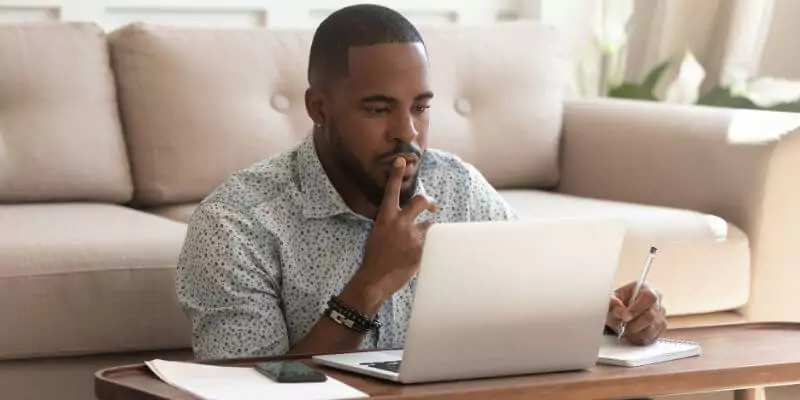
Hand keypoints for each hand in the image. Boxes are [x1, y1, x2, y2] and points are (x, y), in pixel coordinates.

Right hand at [340, 157, 436, 313]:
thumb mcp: (378, 234)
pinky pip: (433, 244)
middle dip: (429, 202)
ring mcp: (412, 236)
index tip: (401, 160)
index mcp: (386, 217)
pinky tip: (420, 258)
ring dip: (428, 233)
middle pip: (421, 201)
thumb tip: (402, 220)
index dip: (396, 174)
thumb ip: (391, 223)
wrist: (375, 279)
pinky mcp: (421, 249)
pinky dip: (430, 249)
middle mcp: (400, 222)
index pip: (391, 191)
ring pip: (430, 226)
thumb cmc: (374, 258)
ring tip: (420, 244)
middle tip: (432, 208)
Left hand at [607, 281, 666, 345]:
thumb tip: (620, 312)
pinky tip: (631, 334)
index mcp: (646, 288)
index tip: (624, 317)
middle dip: (634, 324)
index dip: (637, 309)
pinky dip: (639, 338)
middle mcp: (657, 301)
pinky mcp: (660, 328)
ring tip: (625, 330)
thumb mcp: (611, 299)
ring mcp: (661, 315)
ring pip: (652, 329)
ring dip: (636, 333)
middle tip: (622, 326)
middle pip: (651, 316)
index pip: (649, 297)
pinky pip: (652, 337)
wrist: (620, 312)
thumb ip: (613, 303)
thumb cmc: (617, 303)